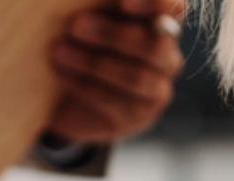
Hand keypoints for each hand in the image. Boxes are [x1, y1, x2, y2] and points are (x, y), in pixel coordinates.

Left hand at [46, 0, 186, 142]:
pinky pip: (116, 101)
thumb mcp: (89, 24)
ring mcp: (157, 89)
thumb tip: (84, 5)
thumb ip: (96, 9)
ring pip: (136, 77)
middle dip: (113, 35)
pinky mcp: (139, 115)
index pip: (174, 8)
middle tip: (76, 25)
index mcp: (160, 23)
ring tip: (59, 52)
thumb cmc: (82, 45)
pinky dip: (85, 86)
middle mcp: (166, 56)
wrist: (68, 98)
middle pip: (155, 45)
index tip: (124, 4)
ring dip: (94, 63)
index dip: (155, 4)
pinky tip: (62, 74)